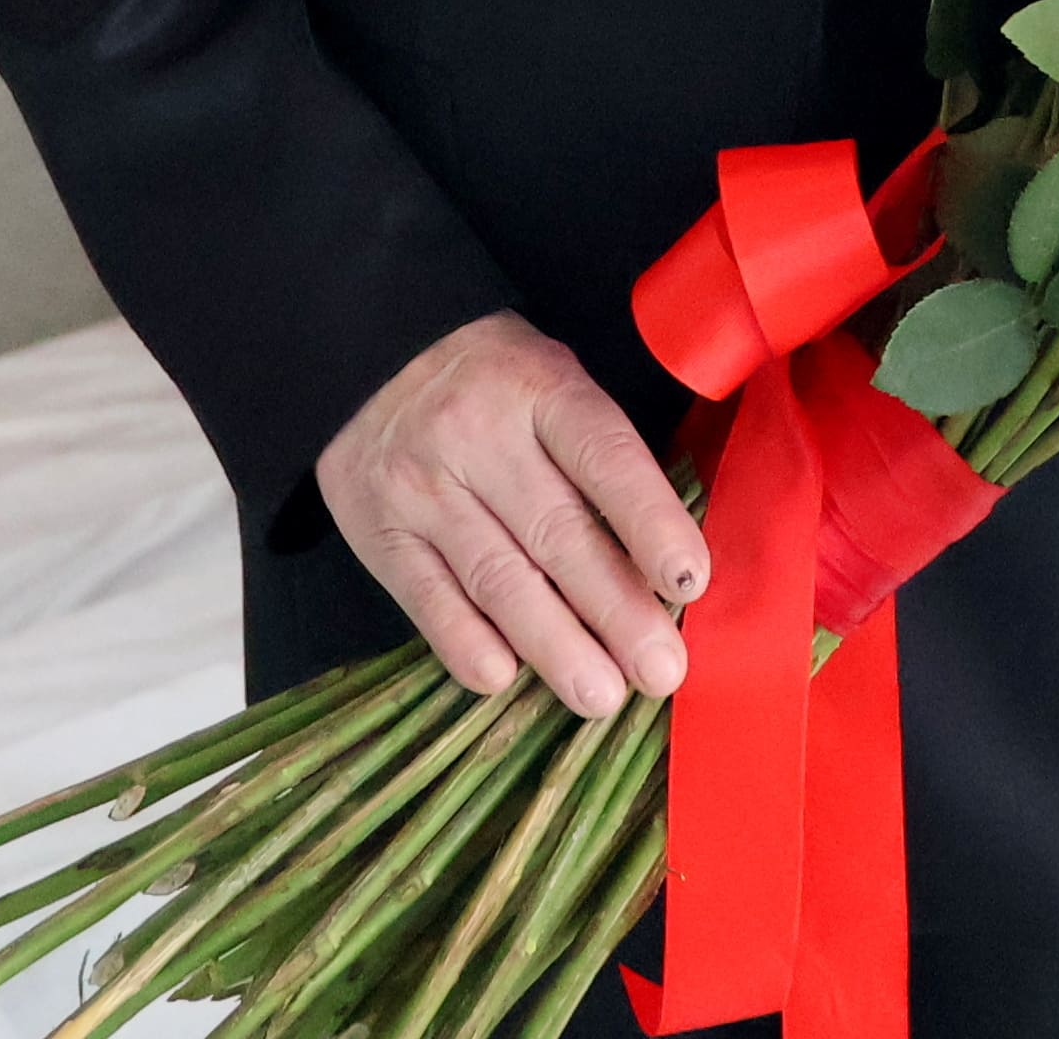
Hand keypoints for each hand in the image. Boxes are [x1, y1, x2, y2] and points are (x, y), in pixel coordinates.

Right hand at [315, 312, 704, 716]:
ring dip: (554, 646)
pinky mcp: (379, 532)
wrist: (368, 360)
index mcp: (541, 390)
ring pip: (497, 578)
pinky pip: (428, 598)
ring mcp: (422, 487)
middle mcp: (479, 436)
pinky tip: (506, 678)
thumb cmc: (496, 386)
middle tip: (660, 671)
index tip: (690, 582)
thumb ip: (603, 458)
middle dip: (616, 610)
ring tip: (601, 697)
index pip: (605, 457)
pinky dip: (467, 644)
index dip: (651, 521)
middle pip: (556, 533)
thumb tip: (667, 567)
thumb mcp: (556, 384)